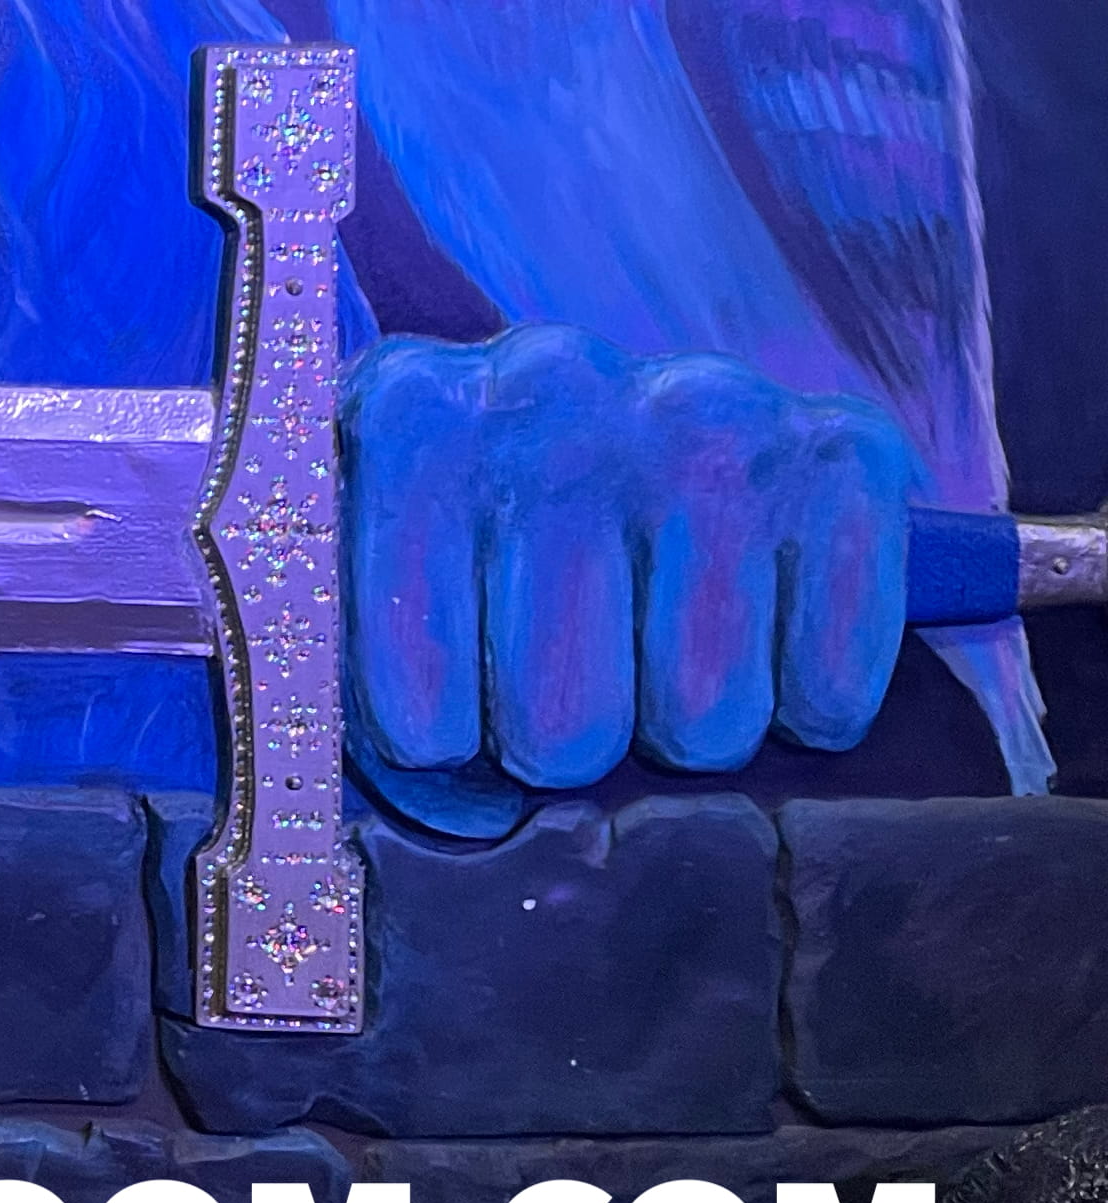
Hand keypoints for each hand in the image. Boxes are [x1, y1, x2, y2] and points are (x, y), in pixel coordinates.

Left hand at [343, 324, 912, 802]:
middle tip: (561, 690)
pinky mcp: (842, 452)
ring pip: (702, 723)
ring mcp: (703, 412)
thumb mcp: (374, 575)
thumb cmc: (471, 528)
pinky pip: (829, 694)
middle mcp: (552, 387)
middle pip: (565, 731)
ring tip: (651, 658)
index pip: (418, 712)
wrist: (625, 411)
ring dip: (680, 731)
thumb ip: (361, 679)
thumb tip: (461, 815)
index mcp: (409, 419)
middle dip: (562, 745)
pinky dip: (805, 712)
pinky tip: (757, 644)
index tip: (444, 727)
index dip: (439, 754)